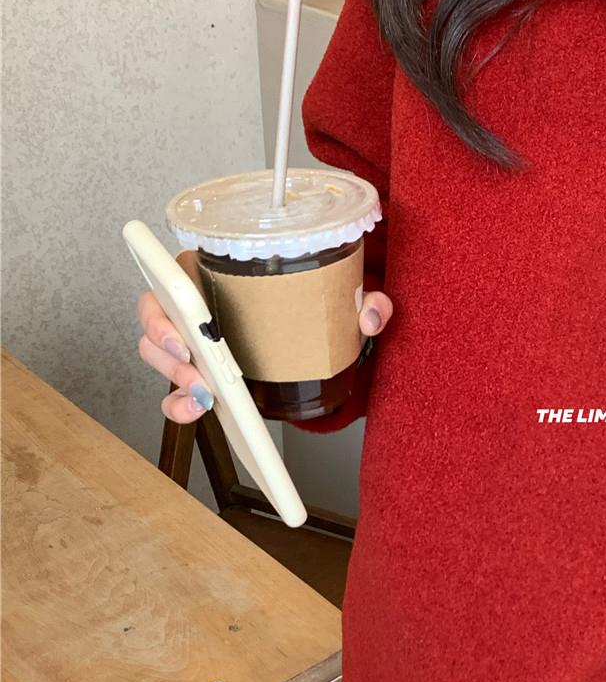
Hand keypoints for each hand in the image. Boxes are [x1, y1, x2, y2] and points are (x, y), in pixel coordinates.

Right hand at [138, 257, 395, 424]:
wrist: (318, 332)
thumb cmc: (314, 301)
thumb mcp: (340, 295)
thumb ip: (363, 300)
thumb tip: (371, 315)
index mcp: (215, 270)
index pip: (168, 278)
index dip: (164, 308)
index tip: (184, 335)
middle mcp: (197, 303)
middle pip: (156, 322)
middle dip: (167, 354)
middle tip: (198, 375)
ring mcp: (195, 340)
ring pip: (159, 357)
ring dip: (174, 381)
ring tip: (204, 399)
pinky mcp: (203, 371)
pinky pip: (176, 389)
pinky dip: (180, 404)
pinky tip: (199, 410)